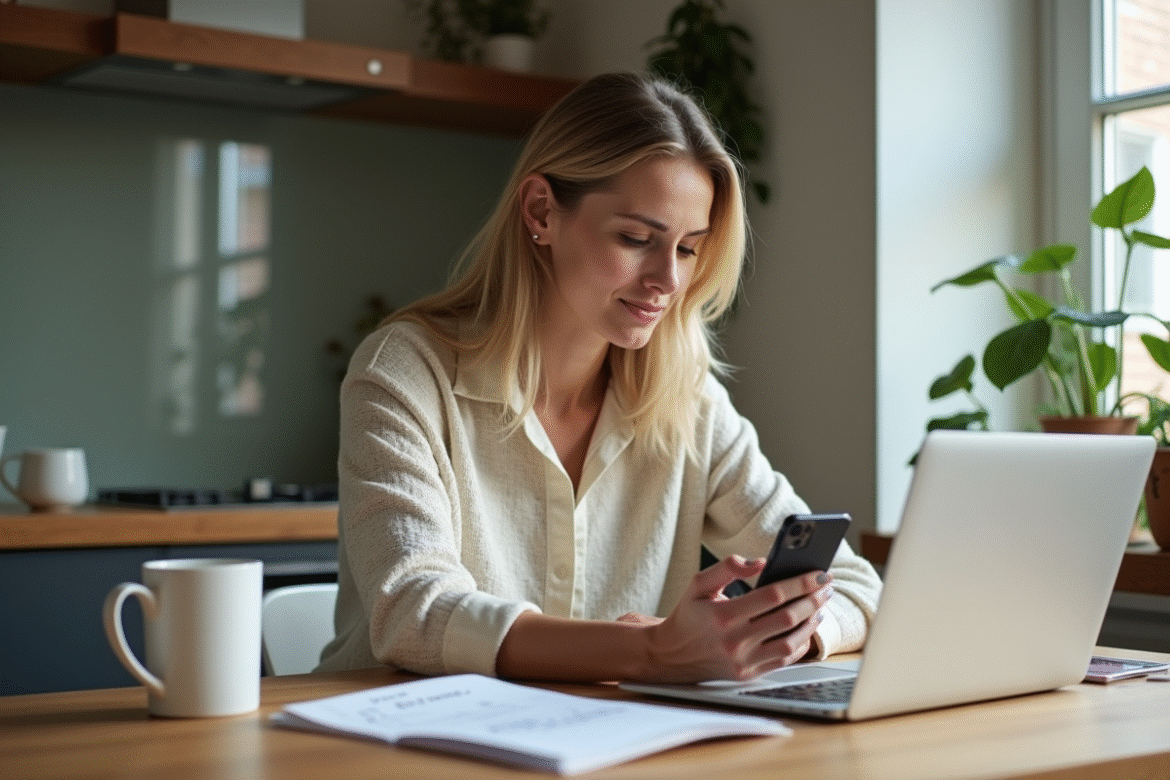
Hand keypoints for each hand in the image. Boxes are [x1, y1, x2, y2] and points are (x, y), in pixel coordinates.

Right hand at [641, 556, 832, 682]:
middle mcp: (735, 641)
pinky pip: (784, 660)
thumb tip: (760, 562)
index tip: (819, 573)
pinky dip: (801, 643)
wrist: (671, 655)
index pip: (772, 596)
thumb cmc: (688, 614)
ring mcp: (744, 661)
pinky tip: (806, 626)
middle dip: (812, 599)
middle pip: (787, 618)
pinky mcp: (749, 674)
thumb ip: (727, 567)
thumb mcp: (698, 584)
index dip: (800, 583)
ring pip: (791, 642)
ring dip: (811, 621)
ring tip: (820, 605)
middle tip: (826, 586)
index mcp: (722, 615)